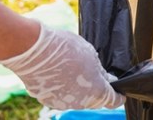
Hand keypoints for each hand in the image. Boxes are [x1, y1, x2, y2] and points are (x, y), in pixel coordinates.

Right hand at [0, 24, 124, 109]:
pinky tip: (56, 72)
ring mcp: (62, 103)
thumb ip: (99, 71)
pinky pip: (59, 95)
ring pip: (76, 98)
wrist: (32, 50)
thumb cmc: (63, 49)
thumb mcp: (90, 54)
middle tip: (93, 71)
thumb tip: (103, 78)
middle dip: (96, 88)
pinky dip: (61, 87)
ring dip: (77, 87)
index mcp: (96, 92)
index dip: (118, 96)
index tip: (120, 91)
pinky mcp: (46, 100)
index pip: (113, 101)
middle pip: (94, 99)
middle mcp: (80, 103)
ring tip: (70, 68)